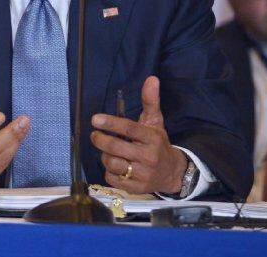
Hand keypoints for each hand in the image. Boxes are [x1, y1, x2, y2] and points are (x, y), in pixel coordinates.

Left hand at [89, 76, 186, 193]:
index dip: (110, 123)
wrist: (172, 172)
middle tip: (95, 135)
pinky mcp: (137, 188)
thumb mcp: (155, 122)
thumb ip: (150, 101)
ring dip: (104, 156)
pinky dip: (108, 171)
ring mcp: (143, 174)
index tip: (95, 119)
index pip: (129, 129)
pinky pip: (113, 178)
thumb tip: (151, 78)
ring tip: (107, 151)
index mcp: (152, 138)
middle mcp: (149, 157)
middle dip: (100, 140)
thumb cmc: (158, 144)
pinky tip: (114, 165)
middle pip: (116, 147)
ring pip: (112, 163)